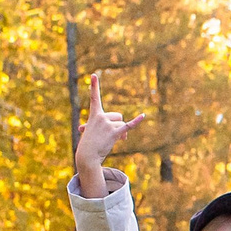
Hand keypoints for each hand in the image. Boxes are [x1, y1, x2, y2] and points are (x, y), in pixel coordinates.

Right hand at [72, 73, 145, 196]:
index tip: (94, 75)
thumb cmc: (89, 144)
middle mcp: (100, 117)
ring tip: (111, 140)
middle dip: (117, 125)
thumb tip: (124, 135)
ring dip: (120, 133)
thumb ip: (111, 130)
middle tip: (109, 136)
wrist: (87, 156)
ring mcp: (107, 125)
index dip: (94, 86)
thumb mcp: (95, 132)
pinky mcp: (114, 133)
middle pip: (118, 116)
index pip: (94, 98)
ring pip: (122, 124)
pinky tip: (143, 115)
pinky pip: (128, 126)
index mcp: (94, 115)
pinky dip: (136, 121)